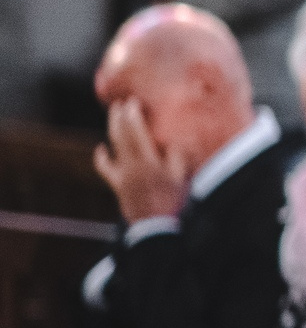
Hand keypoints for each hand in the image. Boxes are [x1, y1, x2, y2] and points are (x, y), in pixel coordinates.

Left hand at [94, 98, 188, 223]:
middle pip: (121, 135)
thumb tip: (172, 138)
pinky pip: (105, 168)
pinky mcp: (117, 184)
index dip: (132, 115)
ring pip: (113, 146)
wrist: (155, 226)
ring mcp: (122, 175)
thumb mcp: (181, 177)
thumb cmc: (173, 201)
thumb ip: (176, 156)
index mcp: (148, 161)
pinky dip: (101, 156)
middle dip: (118, 117)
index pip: (136, 131)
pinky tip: (101, 148)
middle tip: (119, 102)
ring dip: (112, 129)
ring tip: (113, 116)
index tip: (133, 101)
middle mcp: (132, 165)